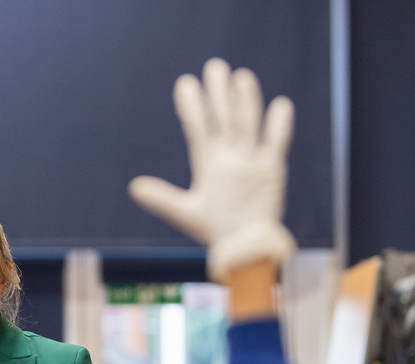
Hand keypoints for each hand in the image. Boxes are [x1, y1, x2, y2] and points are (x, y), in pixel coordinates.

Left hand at [128, 58, 295, 282]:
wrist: (244, 245)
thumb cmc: (215, 230)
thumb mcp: (186, 212)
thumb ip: (162, 198)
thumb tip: (134, 187)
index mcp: (208, 162)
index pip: (198, 127)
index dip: (191, 106)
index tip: (185, 83)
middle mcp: (229, 156)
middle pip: (223, 117)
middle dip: (219, 94)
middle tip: (214, 67)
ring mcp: (250, 160)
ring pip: (247, 123)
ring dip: (245, 101)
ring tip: (241, 76)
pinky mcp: (271, 168)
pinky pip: (276, 142)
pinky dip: (278, 126)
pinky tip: (279, 105)